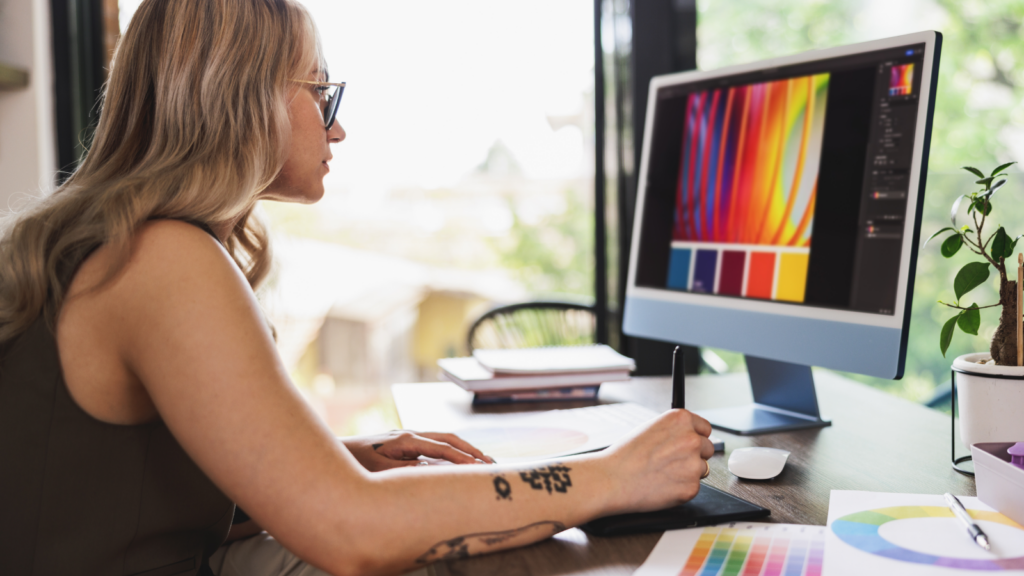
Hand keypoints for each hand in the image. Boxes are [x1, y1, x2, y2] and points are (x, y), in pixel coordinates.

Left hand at [341, 430, 494, 471]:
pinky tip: (457, 463)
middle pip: (449, 439)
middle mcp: (410, 434)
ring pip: (443, 439)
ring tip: (482, 462)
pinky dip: (450, 452)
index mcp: (406, 439)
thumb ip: (409, 471)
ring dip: (463, 450)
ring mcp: (407, 436)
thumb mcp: (382, 471)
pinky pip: (434, 445)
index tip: (481, 468)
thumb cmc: (356, 464)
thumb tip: (436, 472)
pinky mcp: (404, 443)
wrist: (338, 452)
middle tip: (491, 463)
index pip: (443, 448)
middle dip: (471, 450)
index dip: (463, 459)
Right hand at [601, 409, 714, 513]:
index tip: (687, 444)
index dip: (695, 437)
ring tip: (663, 473)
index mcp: (681, 419)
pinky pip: (694, 487)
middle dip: (694, 455)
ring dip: (688, 472)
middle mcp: (691, 439)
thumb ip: (674, 430)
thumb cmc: (625, 455)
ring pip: (702, 469)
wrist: (612, 479)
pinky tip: (663, 485)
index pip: (705, 428)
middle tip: (672, 461)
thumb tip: (689, 435)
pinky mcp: (692, 487)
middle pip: (707, 448)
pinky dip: (682, 488)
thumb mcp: (650, 428)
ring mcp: (693, 464)